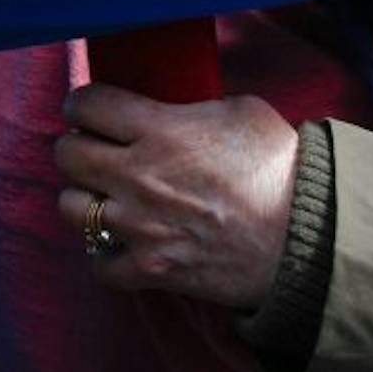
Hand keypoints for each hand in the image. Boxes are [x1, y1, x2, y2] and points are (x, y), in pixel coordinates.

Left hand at [52, 84, 299, 310]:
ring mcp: (140, 226)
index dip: (83, 103)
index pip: (86, 104)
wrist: (306, 236)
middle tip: (98, 150)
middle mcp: (138, 175)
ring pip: (70, 207)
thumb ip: (191, 107)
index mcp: (159, 129)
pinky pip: (98, 263)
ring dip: (85, 198)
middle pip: (66, 154)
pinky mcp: (150, 268)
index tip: (92, 110)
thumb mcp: (240, 110)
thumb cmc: (279, 166)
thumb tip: (170, 111)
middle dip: (78, 146)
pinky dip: (105, 255)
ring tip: (108, 197)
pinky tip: (123, 243)